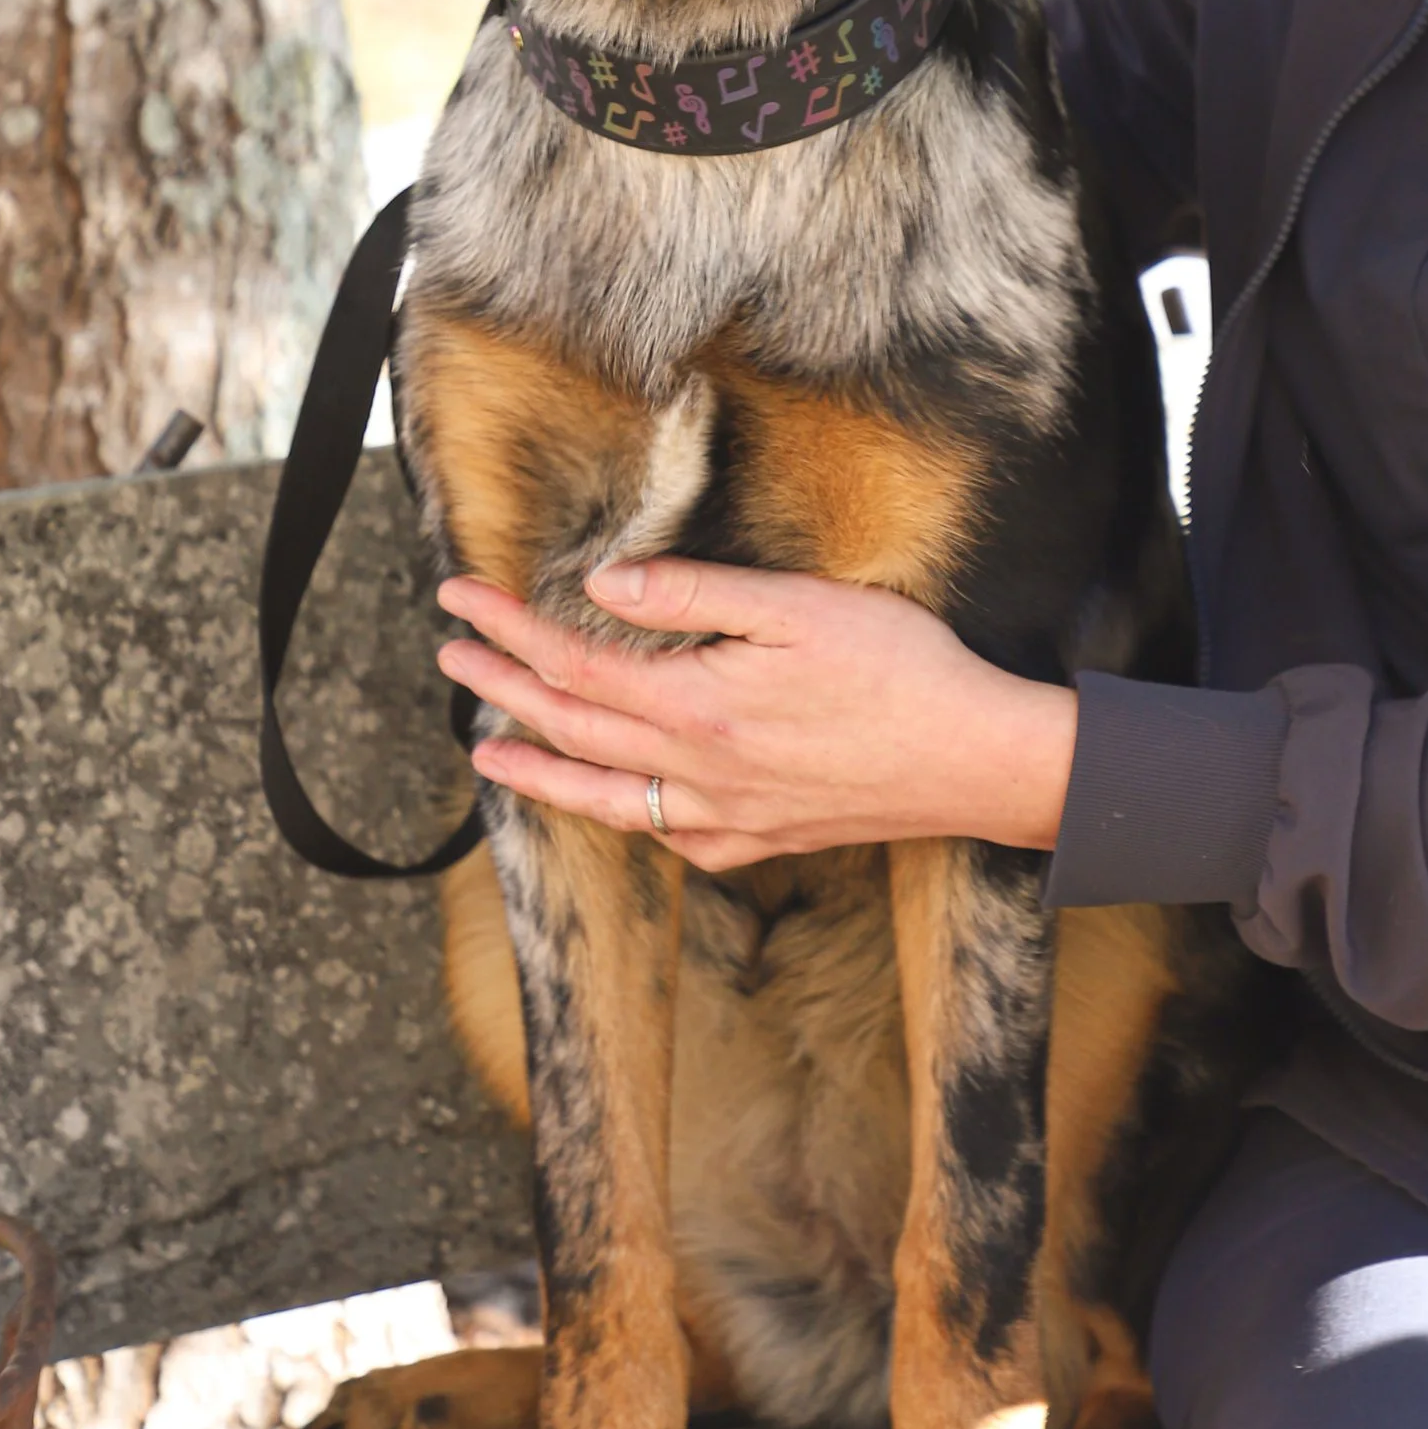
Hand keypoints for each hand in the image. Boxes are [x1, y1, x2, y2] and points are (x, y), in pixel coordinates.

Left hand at [436, 557, 1080, 872]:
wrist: (978, 760)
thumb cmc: (902, 670)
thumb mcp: (799, 606)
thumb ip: (695, 594)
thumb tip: (601, 589)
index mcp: (699, 708)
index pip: (575, 668)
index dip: (508, 631)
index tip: (458, 598)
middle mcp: (697, 774)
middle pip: (572, 733)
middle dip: (500, 691)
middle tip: (448, 656)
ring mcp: (728, 816)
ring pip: (607, 800)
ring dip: (538, 774)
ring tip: (488, 755)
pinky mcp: (764, 840)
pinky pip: (670, 840)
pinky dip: (626, 821)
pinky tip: (617, 804)